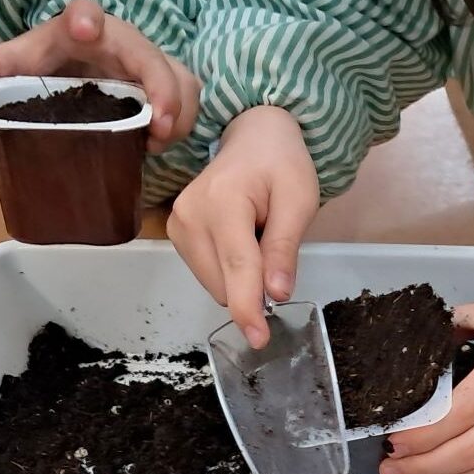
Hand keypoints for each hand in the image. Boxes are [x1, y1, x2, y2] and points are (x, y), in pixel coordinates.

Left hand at [0, 0, 200, 153]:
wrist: (81, 70)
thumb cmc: (48, 65)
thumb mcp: (12, 66)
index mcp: (79, 29)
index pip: (85, 11)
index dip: (87, 18)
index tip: (87, 29)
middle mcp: (121, 41)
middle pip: (151, 55)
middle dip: (161, 87)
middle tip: (159, 125)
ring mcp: (150, 62)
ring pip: (181, 81)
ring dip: (177, 114)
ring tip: (157, 142)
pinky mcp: (169, 85)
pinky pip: (189, 103)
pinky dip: (180, 126)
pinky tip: (156, 144)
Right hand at [166, 106, 319, 347]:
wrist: (253, 135)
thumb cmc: (281, 164)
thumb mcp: (299, 200)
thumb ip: (285, 247)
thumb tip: (276, 294)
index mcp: (223, 202)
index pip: (237, 268)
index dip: (249, 309)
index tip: (259, 338)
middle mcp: (190, 215)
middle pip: (223, 282)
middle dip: (253, 286)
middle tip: (274, 246)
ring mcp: (177, 223)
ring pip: (214, 283)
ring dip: (241, 277)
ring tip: (256, 236)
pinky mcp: (175, 230)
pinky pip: (208, 272)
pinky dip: (229, 270)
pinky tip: (240, 240)